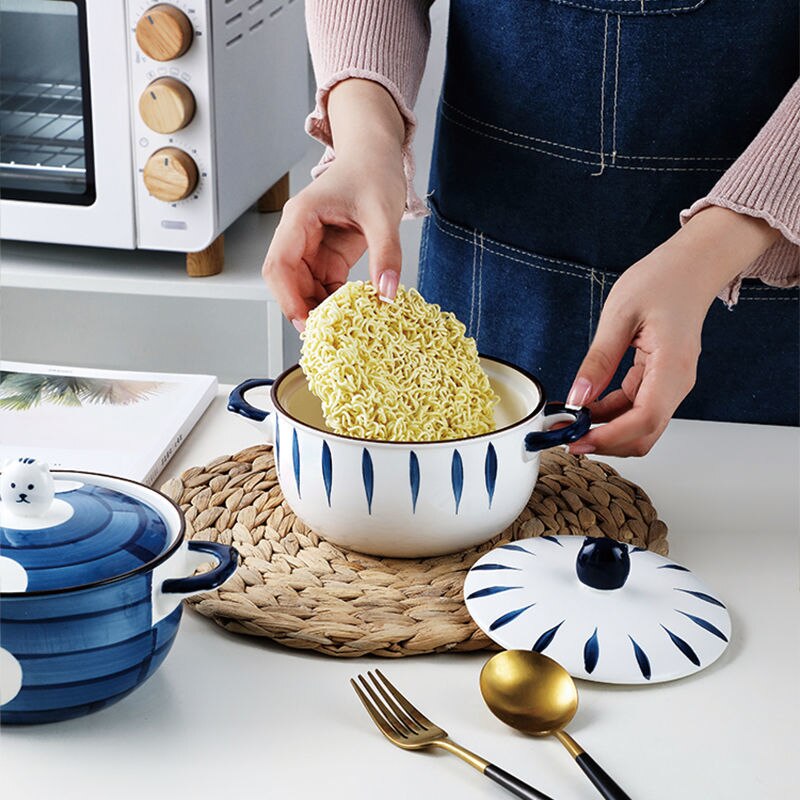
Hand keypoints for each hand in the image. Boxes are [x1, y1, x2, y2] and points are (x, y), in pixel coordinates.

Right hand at [262, 79, 406, 327]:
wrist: (376, 155)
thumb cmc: (372, 170)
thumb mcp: (383, 213)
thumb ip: (386, 253)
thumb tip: (387, 292)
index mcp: (300, 218)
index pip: (279, 265)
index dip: (288, 298)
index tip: (307, 323)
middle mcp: (299, 234)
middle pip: (287, 282)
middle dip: (302, 308)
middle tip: (327, 334)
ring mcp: (312, 246)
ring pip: (303, 288)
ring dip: (319, 308)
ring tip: (342, 328)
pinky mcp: (328, 255)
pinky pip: (324, 286)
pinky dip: (334, 302)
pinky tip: (352, 314)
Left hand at [566, 206, 780, 456]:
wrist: (689, 268)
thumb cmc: (661, 281)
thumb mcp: (619, 315)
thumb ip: (599, 360)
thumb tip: (577, 397)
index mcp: (672, 365)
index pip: (645, 418)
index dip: (610, 437)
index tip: (577, 440)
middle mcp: (676, 382)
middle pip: (644, 433)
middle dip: (605, 442)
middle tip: (564, 437)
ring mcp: (670, 384)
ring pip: (639, 426)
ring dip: (605, 431)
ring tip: (566, 423)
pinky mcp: (659, 382)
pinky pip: (634, 409)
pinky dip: (609, 416)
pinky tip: (582, 410)